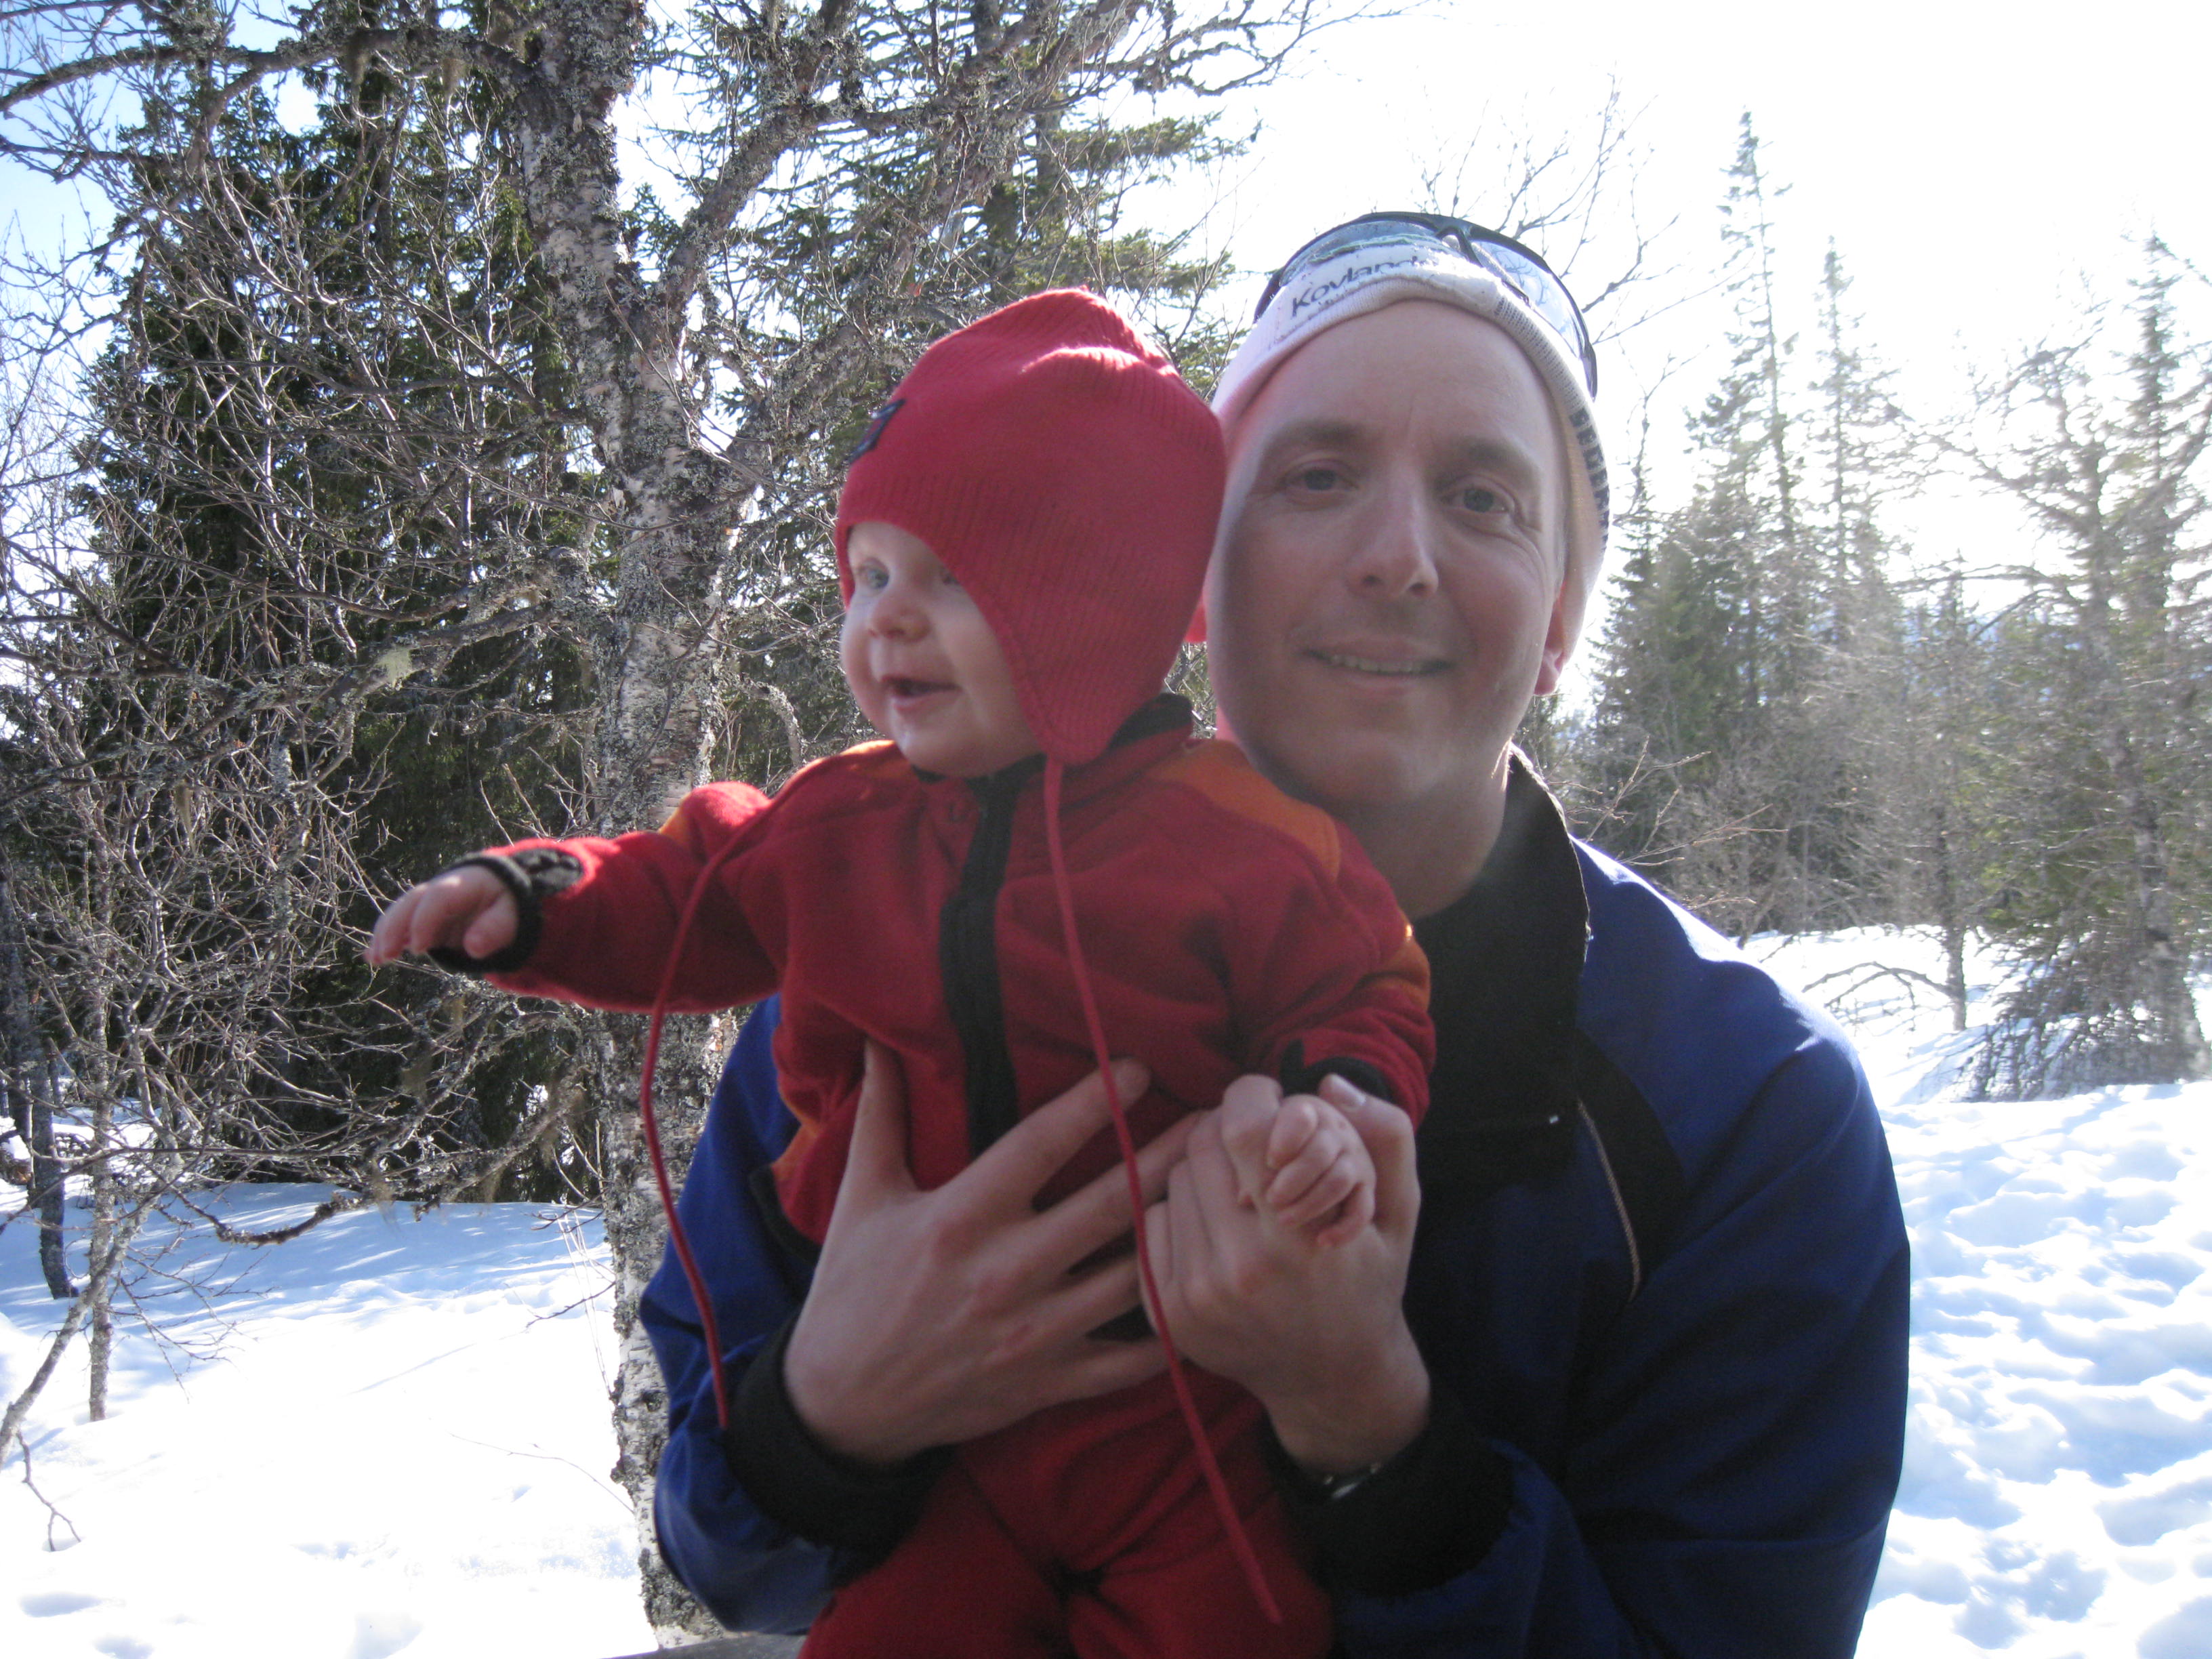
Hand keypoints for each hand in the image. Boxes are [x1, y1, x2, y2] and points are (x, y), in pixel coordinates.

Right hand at [365, 866, 516, 964]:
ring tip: (375, 959)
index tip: (420, 948)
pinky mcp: (423, 915)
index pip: (439, 897)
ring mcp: (428, 901)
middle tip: (386, 955)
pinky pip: (401, 923)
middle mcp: (440, 889)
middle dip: (395, 927)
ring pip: (400, 911)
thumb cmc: (508, 902)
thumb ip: (495, 928)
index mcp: (464, 884)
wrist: (501, 887)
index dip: (425, 921)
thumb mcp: (512, 914)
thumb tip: (473, 948)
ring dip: (385, 934)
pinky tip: (372, 957)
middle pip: (412, 902)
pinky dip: (387, 939)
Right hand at [782, 1041, 1192, 1467]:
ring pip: (1132, 1276)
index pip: (1039, 1144)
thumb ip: (881, 1117)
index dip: (1095, 1101)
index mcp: (960, 1218)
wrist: (841, 1406)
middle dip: (1168, 1155)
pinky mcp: (1048, 1382)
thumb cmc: (853, 1290)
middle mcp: (1004, 1272)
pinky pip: (1129, 1363)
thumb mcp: (861, 1198)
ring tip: (1223, 1192)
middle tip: (1216, 1119)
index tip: (1141, 1067)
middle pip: (1108, 1203)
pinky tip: (1206, 1294)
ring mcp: (1032, 1333)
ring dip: (1181, 1232)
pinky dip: (1172, 1334)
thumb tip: (879, 1042)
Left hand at [1147, 1072, 1429, 1476]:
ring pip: (1176, 1177)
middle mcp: (1236, 1269)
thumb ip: (1384, 1134)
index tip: (1272, 1104)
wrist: (1333, 1380)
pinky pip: (1153, 1218)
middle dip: (1232, 1131)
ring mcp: (1193, 1295)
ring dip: (1208, 1172)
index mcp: (1295, 1239)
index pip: (1242, 1127)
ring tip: (1246, 1198)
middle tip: (1260, 1150)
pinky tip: (1220, 1232)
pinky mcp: (1165, 1311)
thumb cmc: (1368, 1283)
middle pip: (1202, 1143)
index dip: (1255, 1097)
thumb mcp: (1399, 1210)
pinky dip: (1182, 1212)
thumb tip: (1329, 1082)